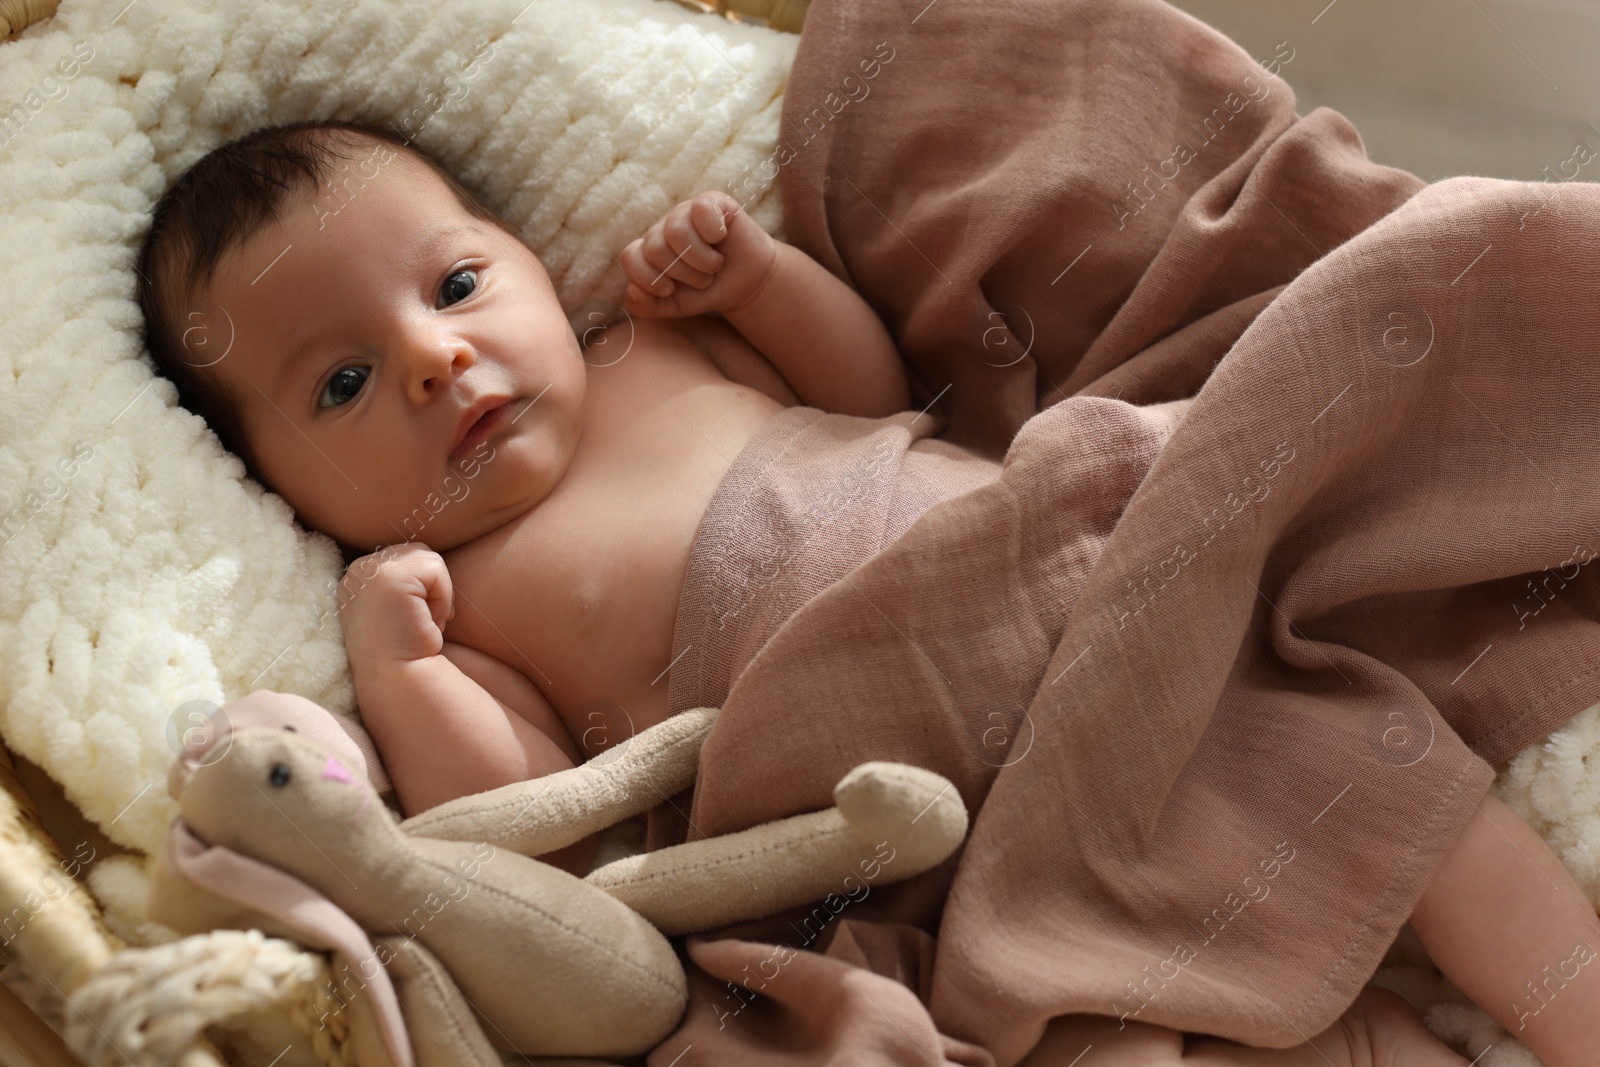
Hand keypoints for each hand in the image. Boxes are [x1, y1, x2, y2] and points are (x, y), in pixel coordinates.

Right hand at [337, 542, 454, 668]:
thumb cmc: (405, 650)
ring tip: (423, 622)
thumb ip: (405, 583)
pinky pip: (436, 570)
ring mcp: (369, 571)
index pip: (405, 559)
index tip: (417, 620)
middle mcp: (357, 571)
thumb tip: (430, 565)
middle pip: (419, 553)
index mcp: (357, 579)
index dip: (423, 587)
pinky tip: (428, 622)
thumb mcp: (398, 608)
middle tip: (423, 622)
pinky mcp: (388, 576)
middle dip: (431, 587)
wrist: (398, 679)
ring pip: (430, 560)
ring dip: (438, 593)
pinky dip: (443, 597)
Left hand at [621, 191, 776, 318]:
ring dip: (702, 259)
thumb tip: (635, 290)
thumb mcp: (674, 306)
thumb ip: (646, 306)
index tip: (670, 289)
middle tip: (703, 278)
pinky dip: (714, 232)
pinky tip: (722, 238)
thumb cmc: (708, 291)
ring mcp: (685, 212)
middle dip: (684, 273)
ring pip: (676, 232)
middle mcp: (663, 228)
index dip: (648, 279)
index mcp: (649, 250)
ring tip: (714, 265)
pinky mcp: (711, 201)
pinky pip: (700, 210)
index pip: (630, 256)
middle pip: (655, 248)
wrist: (747, 284)